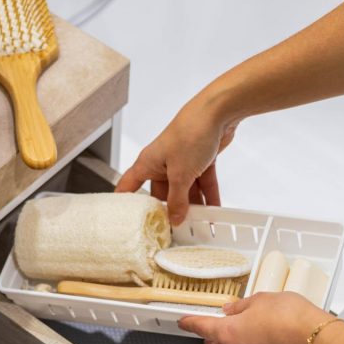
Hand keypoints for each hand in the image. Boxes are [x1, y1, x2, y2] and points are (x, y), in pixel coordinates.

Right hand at [115, 94, 238, 225]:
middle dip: (172, 211)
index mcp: (148, 163)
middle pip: (163, 194)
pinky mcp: (200, 160)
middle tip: (176, 230)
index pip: (129, 186)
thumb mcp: (180, 175)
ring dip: (194, 206)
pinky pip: (202, 183)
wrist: (218, 112)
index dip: (126, 203)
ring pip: (186, 190)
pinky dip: (208, 196)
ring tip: (200, 225)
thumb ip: (178, 200)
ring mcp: (182, 162)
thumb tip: (175, 218)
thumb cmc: (190, 133)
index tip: (127, 220)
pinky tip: (214, 211)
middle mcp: (163, 163)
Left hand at [179, 291, 334, 343]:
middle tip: (215, 325)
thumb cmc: (293, 319)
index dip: (190, 323)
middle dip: (212, 336)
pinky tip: (263, 342)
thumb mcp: (262, 300)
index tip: (184, 322)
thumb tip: (234, 309)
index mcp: (229, 333)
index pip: (201, 327)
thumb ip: (243, 305)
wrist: (317, 342)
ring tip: (246, 331)